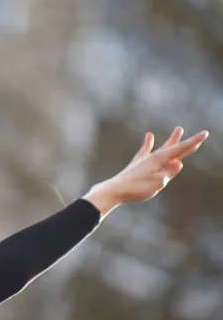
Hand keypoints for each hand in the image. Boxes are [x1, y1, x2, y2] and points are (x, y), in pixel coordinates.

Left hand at [83, 127, 208, 215]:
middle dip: (185, 141)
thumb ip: (169, 173)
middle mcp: (152, 157)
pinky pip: (145, 151)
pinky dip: (149, 143)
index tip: (205, 134)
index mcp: (159, 160)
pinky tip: (149, 136)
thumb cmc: (136, 188)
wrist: (115, 190)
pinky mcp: (137, 164)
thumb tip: (179, 163)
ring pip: (161, 148)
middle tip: (199, 133)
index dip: (193, 142)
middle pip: (172, 148)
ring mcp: (144, 159)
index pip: (180, 150)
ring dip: (171, 140)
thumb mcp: (157, 183)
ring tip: (178, 130)